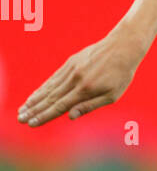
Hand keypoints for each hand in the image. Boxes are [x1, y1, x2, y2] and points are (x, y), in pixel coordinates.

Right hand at [17, 26, 143, 126]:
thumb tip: (70, 116)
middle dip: (34, 110)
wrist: (122, 47)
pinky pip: (54, 77)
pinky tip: (35, 94)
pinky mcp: (71, 62)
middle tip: (20, 119)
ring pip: (49, 87)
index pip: (60, 106)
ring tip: (22, 109)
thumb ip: (90, 106)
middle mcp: (75, 79)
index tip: (31, 123)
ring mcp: (71, 69)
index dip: (44, 116)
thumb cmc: (121, 75)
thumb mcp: (112, 95)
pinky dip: (43, 87)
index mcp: (85, 89)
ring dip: (34, 99)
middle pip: (50, 98)